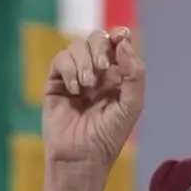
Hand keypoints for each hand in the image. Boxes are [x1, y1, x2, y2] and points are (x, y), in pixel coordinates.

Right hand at [42, 26, 144, 168]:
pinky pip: (60, 60)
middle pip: (96, 38)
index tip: (120, 36)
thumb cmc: (110, 135)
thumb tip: (122, 41)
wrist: (82, 156)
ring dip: (83, 61)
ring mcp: (76, 75)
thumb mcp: (132, 105)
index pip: (118, 43)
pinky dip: (68, 69)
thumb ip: (134, 73)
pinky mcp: (56, 82)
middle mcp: (97, 71)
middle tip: (102, 68)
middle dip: (99, 47)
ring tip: (86, 86)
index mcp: (118, 74)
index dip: (118, 34)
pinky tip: (74, 89)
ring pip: (76, 46)